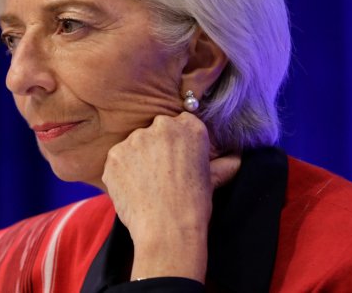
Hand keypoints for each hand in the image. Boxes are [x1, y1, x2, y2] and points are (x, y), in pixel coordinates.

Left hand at [101, 112, 240, 282]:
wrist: (167, 229)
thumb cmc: (194, 205)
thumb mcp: (213, 180)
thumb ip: (224, 163)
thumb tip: (237, 157)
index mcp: (189, 127)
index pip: (179, 123)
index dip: (177, 143)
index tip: (176, 159)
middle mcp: (161, 127)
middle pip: (154, 131)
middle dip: (155, 148)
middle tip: (161, 175)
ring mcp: (134, 140)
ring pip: (133, 145)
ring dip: (137, 159)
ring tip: (147, 185)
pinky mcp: (114, 155)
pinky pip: (117, 160)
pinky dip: (121, 172)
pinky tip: (132, 189)